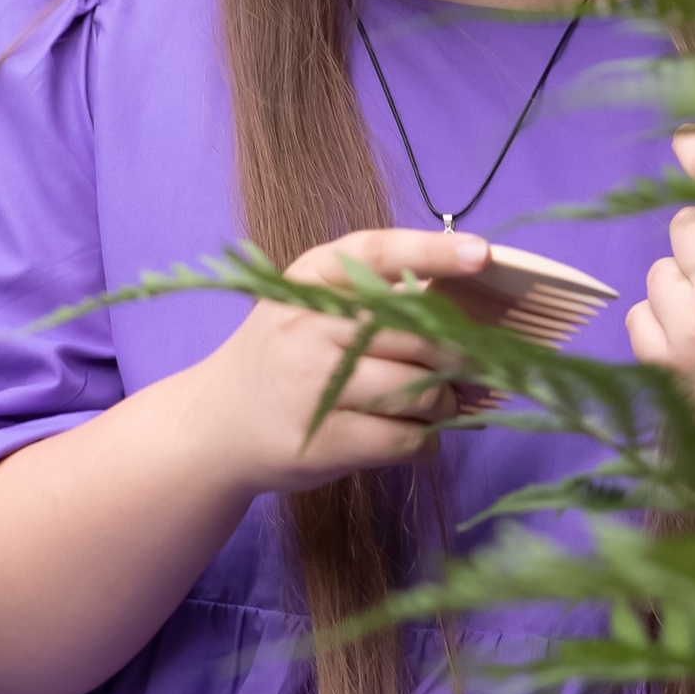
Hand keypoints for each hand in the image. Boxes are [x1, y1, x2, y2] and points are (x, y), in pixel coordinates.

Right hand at [190, 226, 493, 497]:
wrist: (214, 425)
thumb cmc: (283, 360)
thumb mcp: (311, 309)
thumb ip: (374, 298)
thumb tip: (466, 309)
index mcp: (310, 281)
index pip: (377, 254)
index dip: (433, 252)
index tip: (480, 253)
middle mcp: (307, 326)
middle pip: (417, 334)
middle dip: (458, 356)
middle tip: (472, 369)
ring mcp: (312, 385)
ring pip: (419, 390)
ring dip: (445, 404)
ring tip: (438, 407)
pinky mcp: (322, 440)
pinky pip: (405, 439)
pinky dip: (426, 441)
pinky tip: (415, 437)